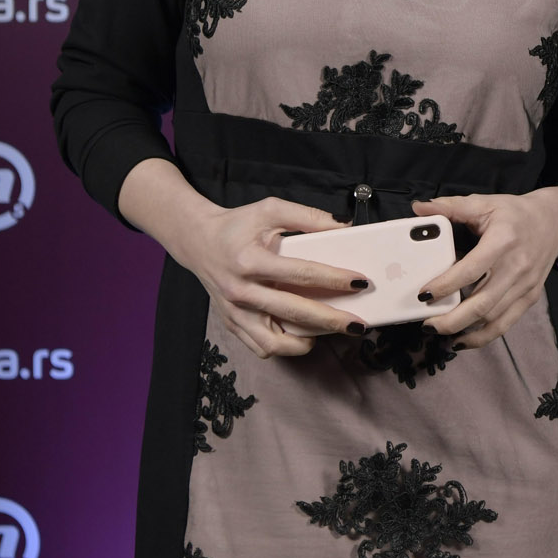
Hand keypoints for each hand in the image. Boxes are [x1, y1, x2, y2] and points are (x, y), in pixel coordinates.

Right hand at [117, 158, 366, 357]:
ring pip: (274, 343)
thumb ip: (309, 216)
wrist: (197, 241)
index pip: (301, 274)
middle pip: (293, 312)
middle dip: (331, 321)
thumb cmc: (237, 225)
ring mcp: (234, 312)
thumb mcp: (270, 209)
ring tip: (331, 332)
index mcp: (250, 261)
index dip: (334, 279)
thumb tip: (345, 227)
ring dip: (307, 342)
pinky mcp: (231, 324)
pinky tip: (305, 336)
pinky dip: (285, 347)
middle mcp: (240, 291)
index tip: (360, 282)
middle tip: (358, 324)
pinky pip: (261, 347)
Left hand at [414, 184, 557, 348]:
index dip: (447, 284)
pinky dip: (483, 337)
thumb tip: (419, 207)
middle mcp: (517, 266)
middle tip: (426, 324)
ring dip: (463, 330)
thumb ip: (451, 206)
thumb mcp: (485, 203)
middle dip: (451, 319)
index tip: (423, 294)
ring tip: (438, 333)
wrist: (555, 222)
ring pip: (492, 318)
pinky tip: (462, 341)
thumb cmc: (515, 213)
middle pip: (482, 303)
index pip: (472, 269)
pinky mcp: (531, 297)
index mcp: (503, 240)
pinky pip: (506, 324)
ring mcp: (526, 285)